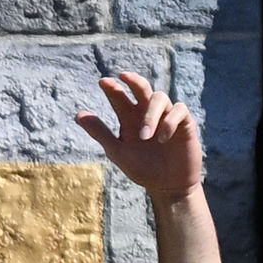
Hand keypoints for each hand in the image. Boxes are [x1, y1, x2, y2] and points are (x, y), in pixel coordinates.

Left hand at [76, 73, 200, 201]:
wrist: (167, 186)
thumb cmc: (142, 168)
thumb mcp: (117, 151)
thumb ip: (100, 132)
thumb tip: (78, 115)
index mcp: (130, 118)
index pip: (120, 97)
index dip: (112, 88)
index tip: (103, 82)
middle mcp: (148, 113)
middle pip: (142, 87)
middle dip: (133, 80)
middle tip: (124, 76)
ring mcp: (167, 116)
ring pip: (160, 97)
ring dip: (151, 114)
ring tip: (145, 136)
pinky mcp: (184, 123)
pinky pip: (179, 110)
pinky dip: (169, 122)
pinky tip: (162, 139)